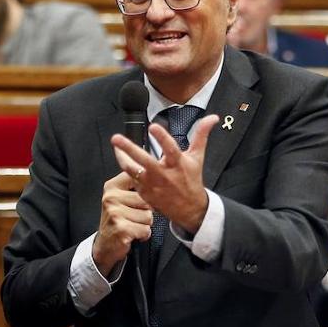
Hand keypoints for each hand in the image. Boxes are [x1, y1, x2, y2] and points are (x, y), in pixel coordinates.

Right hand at [91, 171, 152, 273]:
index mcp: (112, 186)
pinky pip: (145, 229)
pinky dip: (143, 235)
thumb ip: (135, 185)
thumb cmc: (118, 220)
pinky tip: (132, 234)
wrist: (105, 245)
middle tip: (133, 217)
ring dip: (144, 224)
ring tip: (132, 225)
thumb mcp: (121, 198)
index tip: (141, 198)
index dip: (146, 190)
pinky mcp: (121, 228)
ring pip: (148, 216)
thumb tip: (157, 173)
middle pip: (147, 200)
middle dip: (146, 211)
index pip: (139, 178)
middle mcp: (111, 197)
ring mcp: (115, 213)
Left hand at [110, 113, 216, 234]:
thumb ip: (201, 135)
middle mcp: (163, 174)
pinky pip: (132, 180)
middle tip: (116, 138)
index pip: (170, 148)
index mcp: (177, 164)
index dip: (162, 137)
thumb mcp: (198, 157)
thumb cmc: (192, 179)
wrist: (189, 209)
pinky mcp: (145, 193)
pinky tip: (122, 159)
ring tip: (115, 147)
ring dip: (122, 159)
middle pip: (144, 160)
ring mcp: (152, 185)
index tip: (153, 126)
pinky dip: (127, 169)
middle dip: (129, 148)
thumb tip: (213, 117)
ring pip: (132, 171)